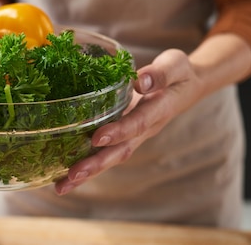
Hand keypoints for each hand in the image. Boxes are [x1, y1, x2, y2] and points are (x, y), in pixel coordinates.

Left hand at [54, 48, 201, 194]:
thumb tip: (140, 82)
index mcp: (159, 110)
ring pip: (112, 157)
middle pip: (121, 151)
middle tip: (73, 175)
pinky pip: (107, 152)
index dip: (119, 131)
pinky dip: (87, 165)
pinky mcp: (125, 135)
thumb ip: (160, 73)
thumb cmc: (179, 73)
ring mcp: (135, 135)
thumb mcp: (175, 65)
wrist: (189, 87)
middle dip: (97, 164)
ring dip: (88, 172)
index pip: (138, 123)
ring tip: (62, 186)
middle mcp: (146, 128)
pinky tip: (64, 175)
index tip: (97, 138)